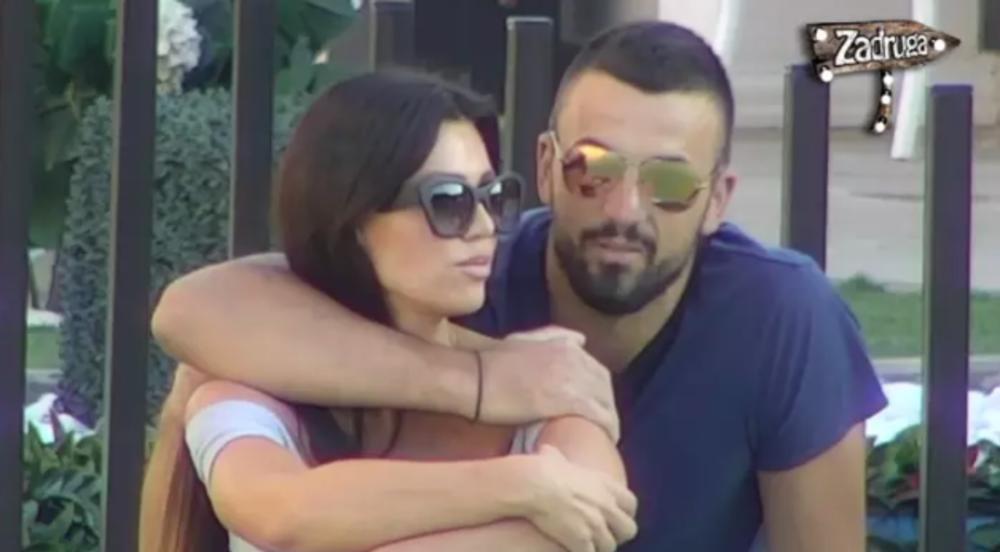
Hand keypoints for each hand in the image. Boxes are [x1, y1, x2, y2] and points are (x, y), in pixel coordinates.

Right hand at [478, 327, 619, 441]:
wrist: (475, 378)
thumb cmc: (490, 363)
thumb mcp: (523, 341)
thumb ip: (552, 337)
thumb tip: (580, 340)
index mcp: (565, 345)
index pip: (595, 369)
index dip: (596, 390)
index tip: (592, 405)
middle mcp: (576, 357)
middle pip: (604, 385)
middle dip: (605, 404)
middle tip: (600, 425)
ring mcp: (575, 378)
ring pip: (606, 401)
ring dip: (608, 419)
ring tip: (603, 437)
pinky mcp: (572, 400)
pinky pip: (601, 416)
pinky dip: (606, 428)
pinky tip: (603, 441)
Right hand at [520, 445, 637, 551]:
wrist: (534, 485)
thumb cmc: (542, 469)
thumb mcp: (555, 457)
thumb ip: (558, 457)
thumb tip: (546, 452)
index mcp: (605, 485)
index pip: (631, 504)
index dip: (624, 513)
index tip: (613, 517)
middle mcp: (607, 505)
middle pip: (629, 530)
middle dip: (617, 535)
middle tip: (601, 536)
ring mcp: (597, 524)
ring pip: (610, 546)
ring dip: (597, 547)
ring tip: (585, 544)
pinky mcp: (583, 540)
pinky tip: (571, 548)